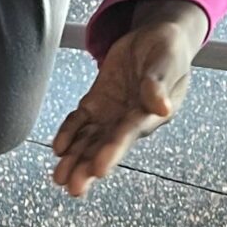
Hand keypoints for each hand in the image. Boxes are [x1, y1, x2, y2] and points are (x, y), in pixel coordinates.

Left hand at [51, 2, 207, 194]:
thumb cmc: (168, 51)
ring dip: (75, 160)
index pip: (128, 135)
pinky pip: (79, 122)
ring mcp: (111, 114)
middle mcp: (128, 120)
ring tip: (59, 179)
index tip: (99, 170)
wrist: (155, 38)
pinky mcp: (97, 102)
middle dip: (88, 168)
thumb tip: (162, 108)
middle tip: (73, 188)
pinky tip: (58, 148)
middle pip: (106, 146)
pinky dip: (68, 134)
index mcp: (150, 114)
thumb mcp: (167, 61)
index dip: (113, 152)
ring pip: (90, 141)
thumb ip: (159, 83)